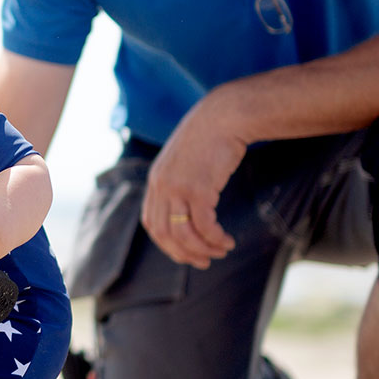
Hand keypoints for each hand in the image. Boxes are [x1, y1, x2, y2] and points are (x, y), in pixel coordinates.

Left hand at [141, 97, 246, 268]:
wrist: (224, 115)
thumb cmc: (210, 138)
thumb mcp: (185, 160)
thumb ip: (180, 181)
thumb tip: (188, 206)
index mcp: (156, 181)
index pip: (151, 223)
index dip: (167, 244)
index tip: (185, 252)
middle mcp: (161, 186)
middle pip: (164, 235)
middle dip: (184, 254)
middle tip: (204, 262)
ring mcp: (177, 188)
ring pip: (184, 234)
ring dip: (203, 249)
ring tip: (221, 251)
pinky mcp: (198, 189)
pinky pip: (204, 226)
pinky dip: (215, 239)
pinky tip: (227, 241)